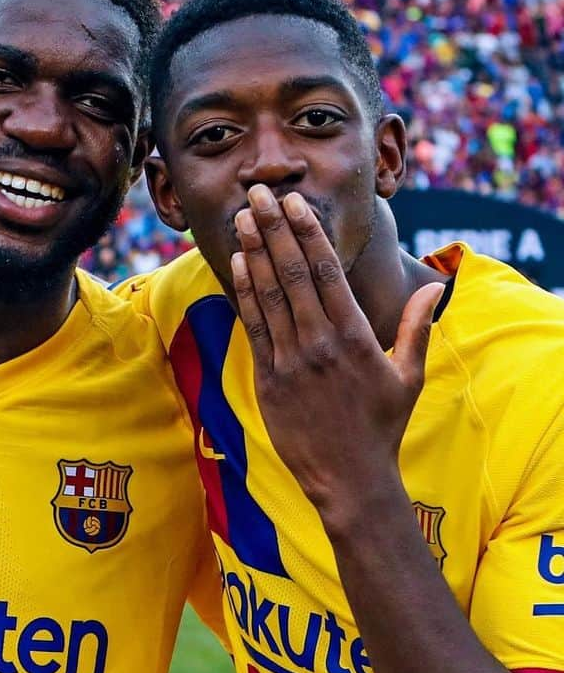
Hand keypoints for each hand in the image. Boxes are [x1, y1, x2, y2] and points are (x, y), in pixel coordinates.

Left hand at [230, 185, 443, 524]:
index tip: (294, 202)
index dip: (307, 232)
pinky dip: (244, 293)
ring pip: (268, 296)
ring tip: (240, 218)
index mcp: (354, 336)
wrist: (349, 479)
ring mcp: (290, 362)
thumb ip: (416, 327)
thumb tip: (435, 285)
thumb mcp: (408, 376)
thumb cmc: (382, 427)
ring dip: (253, 252)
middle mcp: (319, 343)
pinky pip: (254, 328)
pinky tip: (238, 264)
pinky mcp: (268, 381)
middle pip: (291, 273)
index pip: (326, 271)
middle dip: (273, 229)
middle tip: (257, 193)